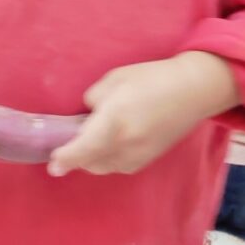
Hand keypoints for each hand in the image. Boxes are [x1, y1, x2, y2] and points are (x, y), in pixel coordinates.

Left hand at [48, 59, 207, 176]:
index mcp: (115, 119)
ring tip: (93, 136)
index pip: (84, 147)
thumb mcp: (114, 78)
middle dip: (76, 156)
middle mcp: (126, 142)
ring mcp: (138, 155)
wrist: (192, 92)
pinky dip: (107, 158)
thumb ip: (94, 99)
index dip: (66, 158)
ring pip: (103, 167)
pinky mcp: (147, 160)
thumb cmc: (151, 78)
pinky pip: (118, 166)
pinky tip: (111, 141)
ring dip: (91, 158)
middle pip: (89, 162)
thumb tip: (85, 117)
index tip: (53, 164)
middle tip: (71, 139)